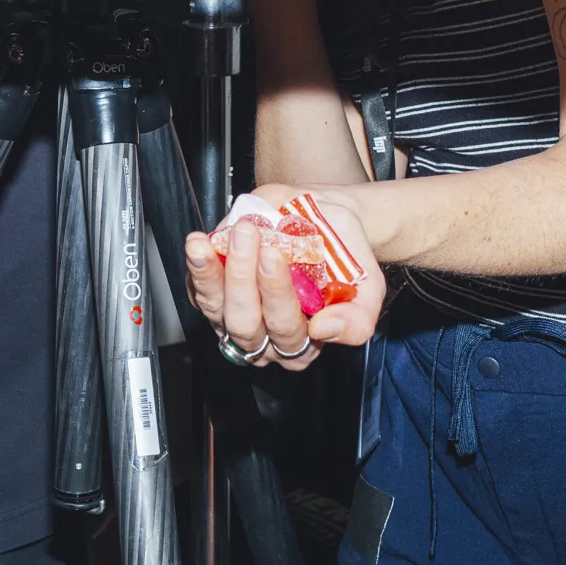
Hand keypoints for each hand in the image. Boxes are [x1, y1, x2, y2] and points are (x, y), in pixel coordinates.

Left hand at [181, 188, 386, 370]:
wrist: (326, 220)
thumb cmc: (345, 255)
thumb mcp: (368, 288)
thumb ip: (357, 319)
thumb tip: (323, 329)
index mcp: (303, 344)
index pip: (285, 330)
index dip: (276, 294)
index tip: (275, 255)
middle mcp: (265, 337)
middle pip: (245, 324)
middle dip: (243, 278)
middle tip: (250, 236)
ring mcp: (235, 316)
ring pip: (216, 309)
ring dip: (213, 273)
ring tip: (219, 239)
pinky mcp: (214, 294)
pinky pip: (198, 290)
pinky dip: (197, 267)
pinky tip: (200, 244)